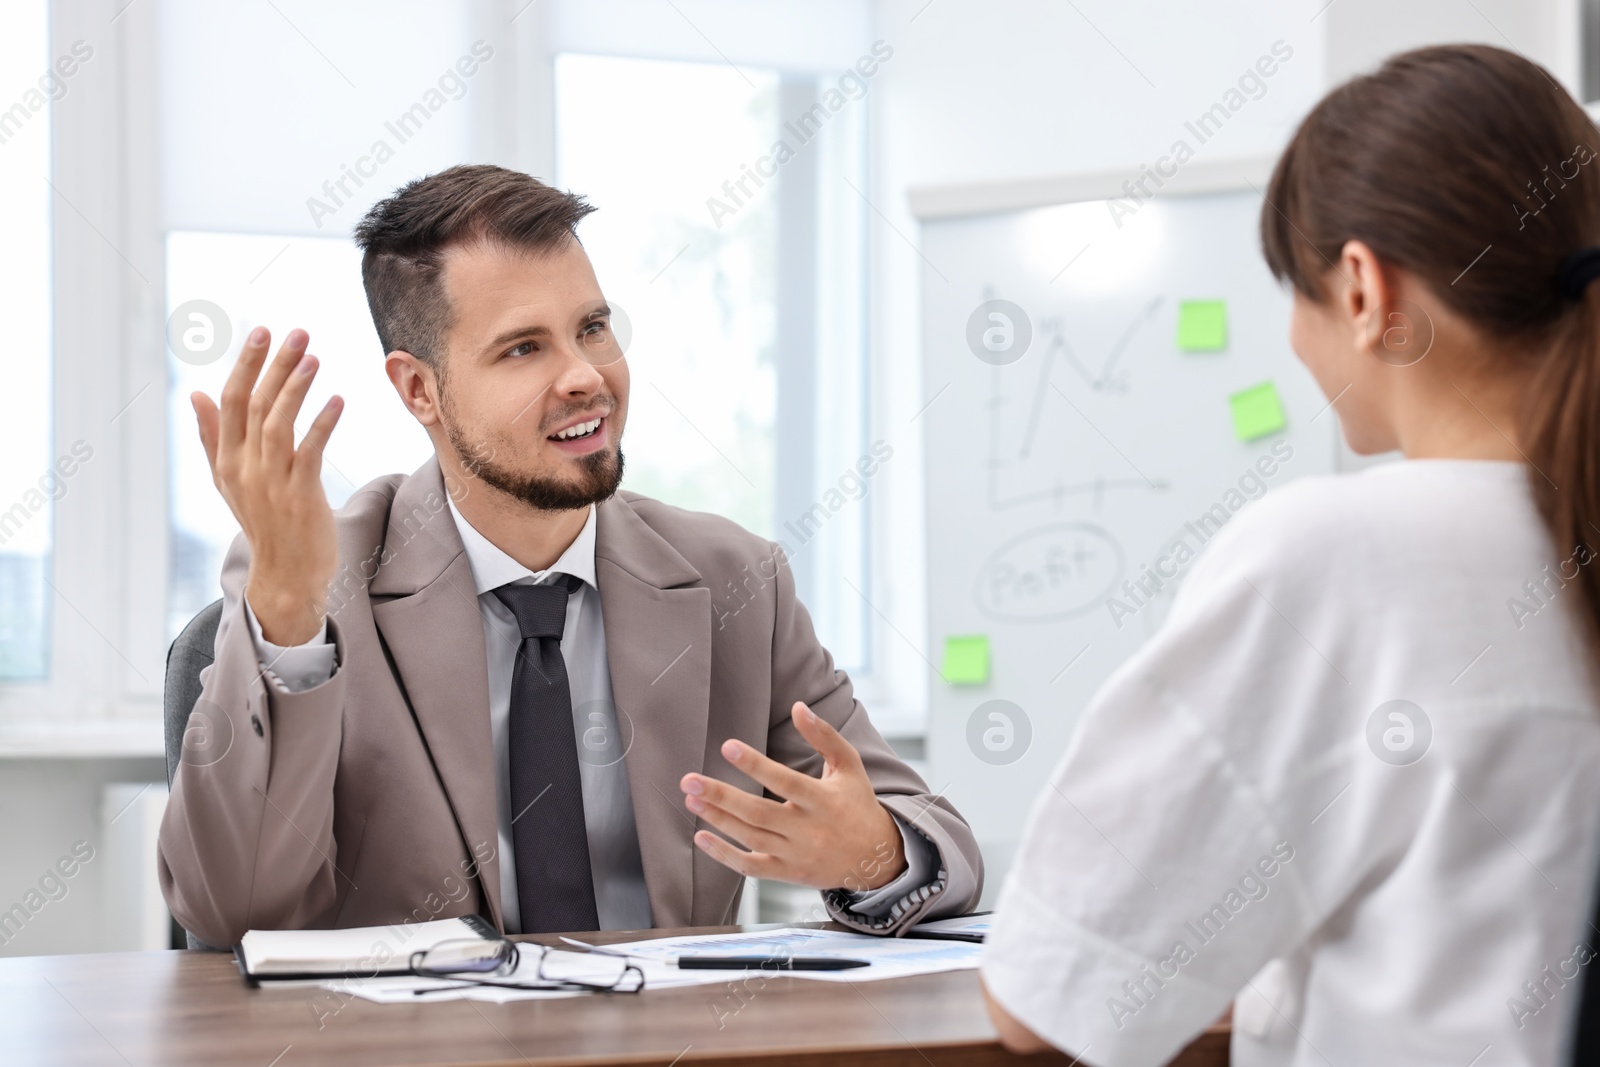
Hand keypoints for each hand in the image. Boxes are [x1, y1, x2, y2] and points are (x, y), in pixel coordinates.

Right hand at [192, 327, 343, 644]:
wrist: (286, 574)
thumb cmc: (264, 521)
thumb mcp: (230, 480)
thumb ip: (213, 436)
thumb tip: (197, 394)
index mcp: (226, 459)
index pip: (230, 401)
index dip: (246, 364)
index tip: (262, 332)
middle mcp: (244, 467)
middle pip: (254, 405)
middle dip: (275, 365)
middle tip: (296, 332)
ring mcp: (271, 482)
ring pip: (278, 423)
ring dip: (296, 387)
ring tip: (314, 357)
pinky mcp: (300, 495)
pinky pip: (310, 451)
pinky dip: (323, 423)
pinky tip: (337, 400)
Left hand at [679, 702, 906, 892]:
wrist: (875, 858)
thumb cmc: (858, 804)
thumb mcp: (849, 766)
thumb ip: (824, 736)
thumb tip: (798, 707)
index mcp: (824, 800)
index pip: (785, 781)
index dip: (756, 764)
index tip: (727, 746)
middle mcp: (809, 829)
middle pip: (759, 813)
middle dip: (721, 796)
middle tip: (689, 781)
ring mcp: (796, 854)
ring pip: (751, 837)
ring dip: (718, 819)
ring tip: (690, 800)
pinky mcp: (787, 873)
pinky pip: (751, 867)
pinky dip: (724, 855)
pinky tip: (701, 838)